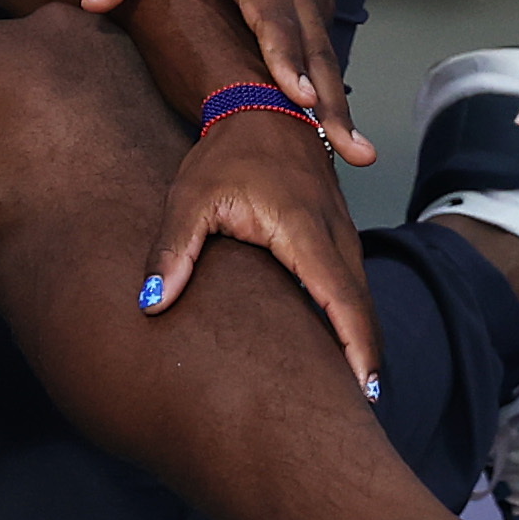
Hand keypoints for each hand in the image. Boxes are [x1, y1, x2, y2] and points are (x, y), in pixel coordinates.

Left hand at [81, 0, 374, 161]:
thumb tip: (92, 2)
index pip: (272, 17)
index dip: (285, 60)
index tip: (299, 100)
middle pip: (315, 51)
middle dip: (332, 105)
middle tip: (353, 156)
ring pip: (326, 53)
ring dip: (338, 103)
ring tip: (354, 154)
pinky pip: (323, 45)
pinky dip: (330, 83)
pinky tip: (334, 125)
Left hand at [138, 112, 381, 389]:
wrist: (259, 108)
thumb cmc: (223, 154)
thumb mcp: (189, 199)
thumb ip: (172, 252)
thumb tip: (151, 303)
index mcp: (302, 230)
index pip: (340, 299)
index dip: (356, 346)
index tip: (366, 390)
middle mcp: (333, 233)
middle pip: (360, 307)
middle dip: (367, 358)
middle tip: (365, 411)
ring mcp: (341, 230)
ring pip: (361, 295)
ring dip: (363, 339)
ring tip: (360, 391)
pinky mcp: (338, 231)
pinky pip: (353, 282)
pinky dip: (355, 316)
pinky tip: (348, 348)